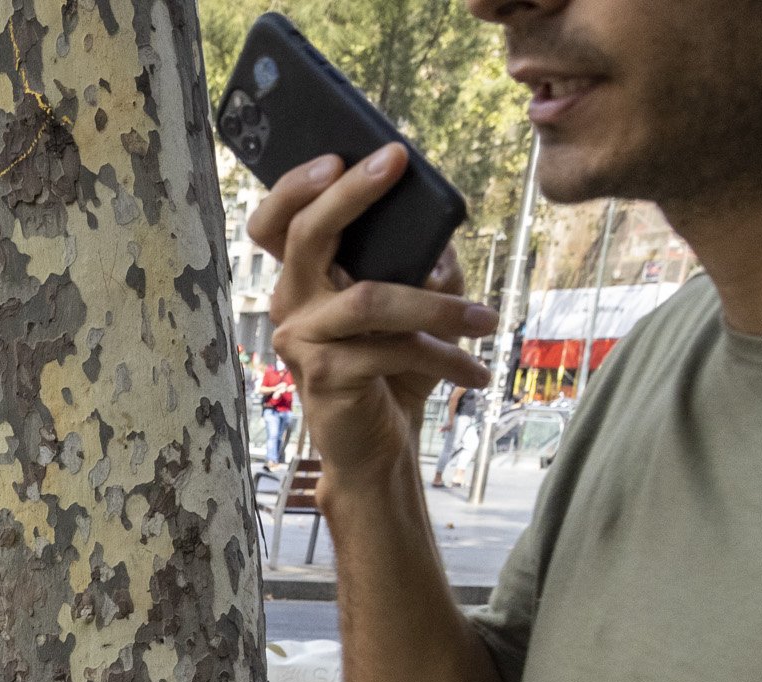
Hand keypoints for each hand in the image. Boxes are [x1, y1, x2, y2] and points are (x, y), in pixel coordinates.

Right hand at [248, 145, 495, 477]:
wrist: (380, 446)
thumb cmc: (392, 369)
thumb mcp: (413, 304)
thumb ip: (417, 259)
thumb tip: (437, 216)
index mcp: (306, 280)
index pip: (276, 223)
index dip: (295, 186)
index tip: (339, 154)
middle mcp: (292, 304)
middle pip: (306, 234)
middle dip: (351, 192)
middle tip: (396, 159)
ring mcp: (301, 341)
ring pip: (368, 297)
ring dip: (438, 306)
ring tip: (485, 319)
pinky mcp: (323, 377)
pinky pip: (389, 348)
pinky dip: (441, 356)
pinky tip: (473, 371)